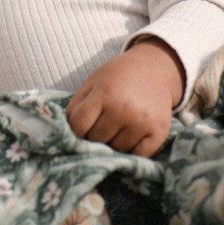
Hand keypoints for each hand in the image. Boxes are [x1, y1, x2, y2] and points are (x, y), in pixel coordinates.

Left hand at [65, 37, 184, 157]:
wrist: (155, 68)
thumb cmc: (118, 77)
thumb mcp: (93, 82)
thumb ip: (77, 106)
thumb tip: (64, 135)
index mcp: (104, 92)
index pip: (78, 126)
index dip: (76, 130)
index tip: (82, 128)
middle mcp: (123, 108)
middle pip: (97, 140)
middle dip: (95, 136)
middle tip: (102, 125)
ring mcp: (142, 121)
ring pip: (117, 150)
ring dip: (113, 144)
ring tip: (118, 129)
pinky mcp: (159, 131)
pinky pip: (138, 156)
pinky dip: (132, 152)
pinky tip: (131, 138)